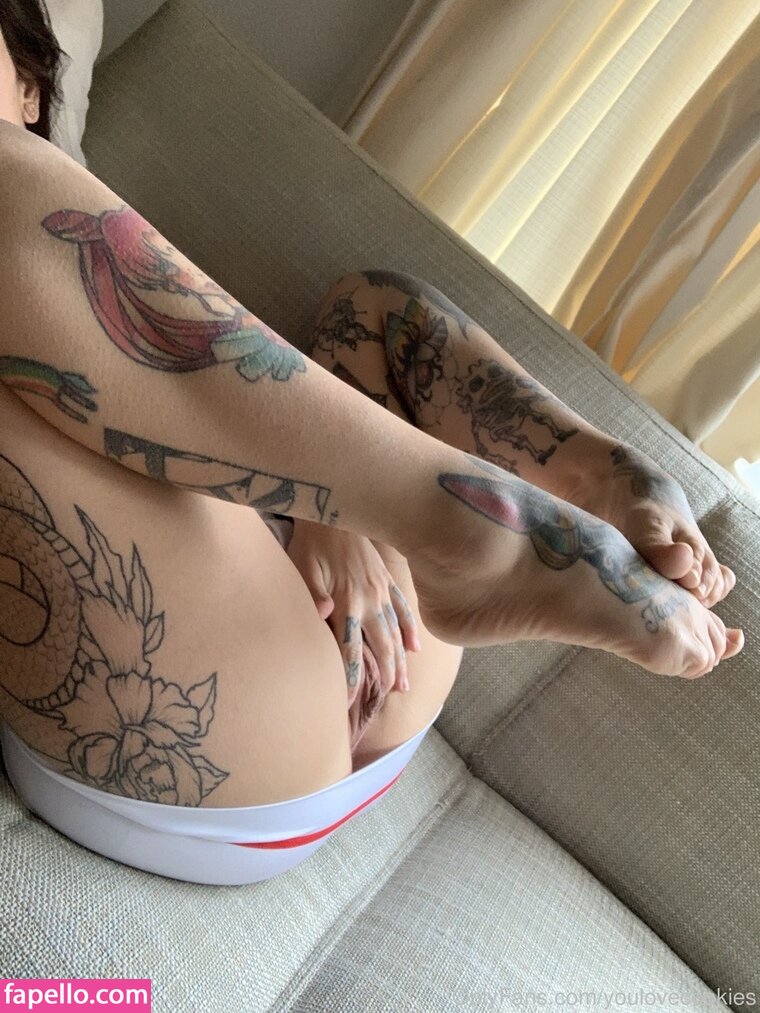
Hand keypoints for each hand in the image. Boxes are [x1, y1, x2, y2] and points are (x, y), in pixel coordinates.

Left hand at [285, 519, 420, 704]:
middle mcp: (369, 600)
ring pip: (395, 632)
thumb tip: (323, 616)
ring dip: (401, 660)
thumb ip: (314, 594)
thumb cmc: (312, 541)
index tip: (348, 701)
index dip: (351, 676)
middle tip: (389, 700)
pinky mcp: (386, 579)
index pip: (351, 648)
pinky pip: (403, 608)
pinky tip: (415, 648)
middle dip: (385, 675)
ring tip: (404, 686)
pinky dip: (409, 629)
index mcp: (347, 601)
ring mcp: (381, 590)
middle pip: (381, 646)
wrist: (335, 510)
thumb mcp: (304, 567)